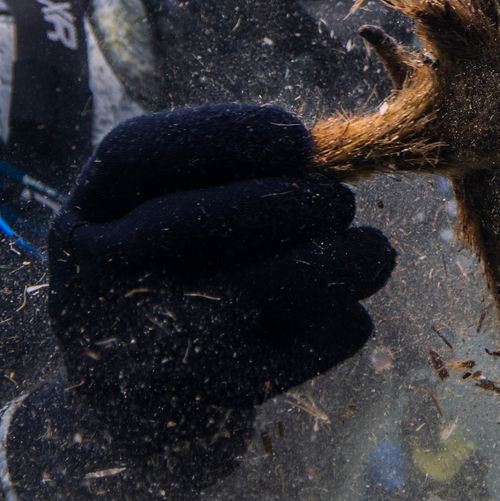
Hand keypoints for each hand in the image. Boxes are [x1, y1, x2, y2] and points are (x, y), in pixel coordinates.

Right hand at [47, 104, 394, 463]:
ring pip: (245, 294)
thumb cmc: (186, 269)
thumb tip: (326, 154)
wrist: (154, 395)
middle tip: (342, 200)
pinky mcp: (196, 404)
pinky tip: (348, 310)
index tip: (301, 137)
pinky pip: (284, 358)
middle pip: (185, 223)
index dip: (225, 134)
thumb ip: (241, 175)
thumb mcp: (185, 210)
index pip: (135, 151)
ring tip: (374, 250)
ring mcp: (136, 352)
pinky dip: (332, 327)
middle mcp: (91, 284)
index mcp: (86, 218)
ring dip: (333, 264)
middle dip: (285, 203)